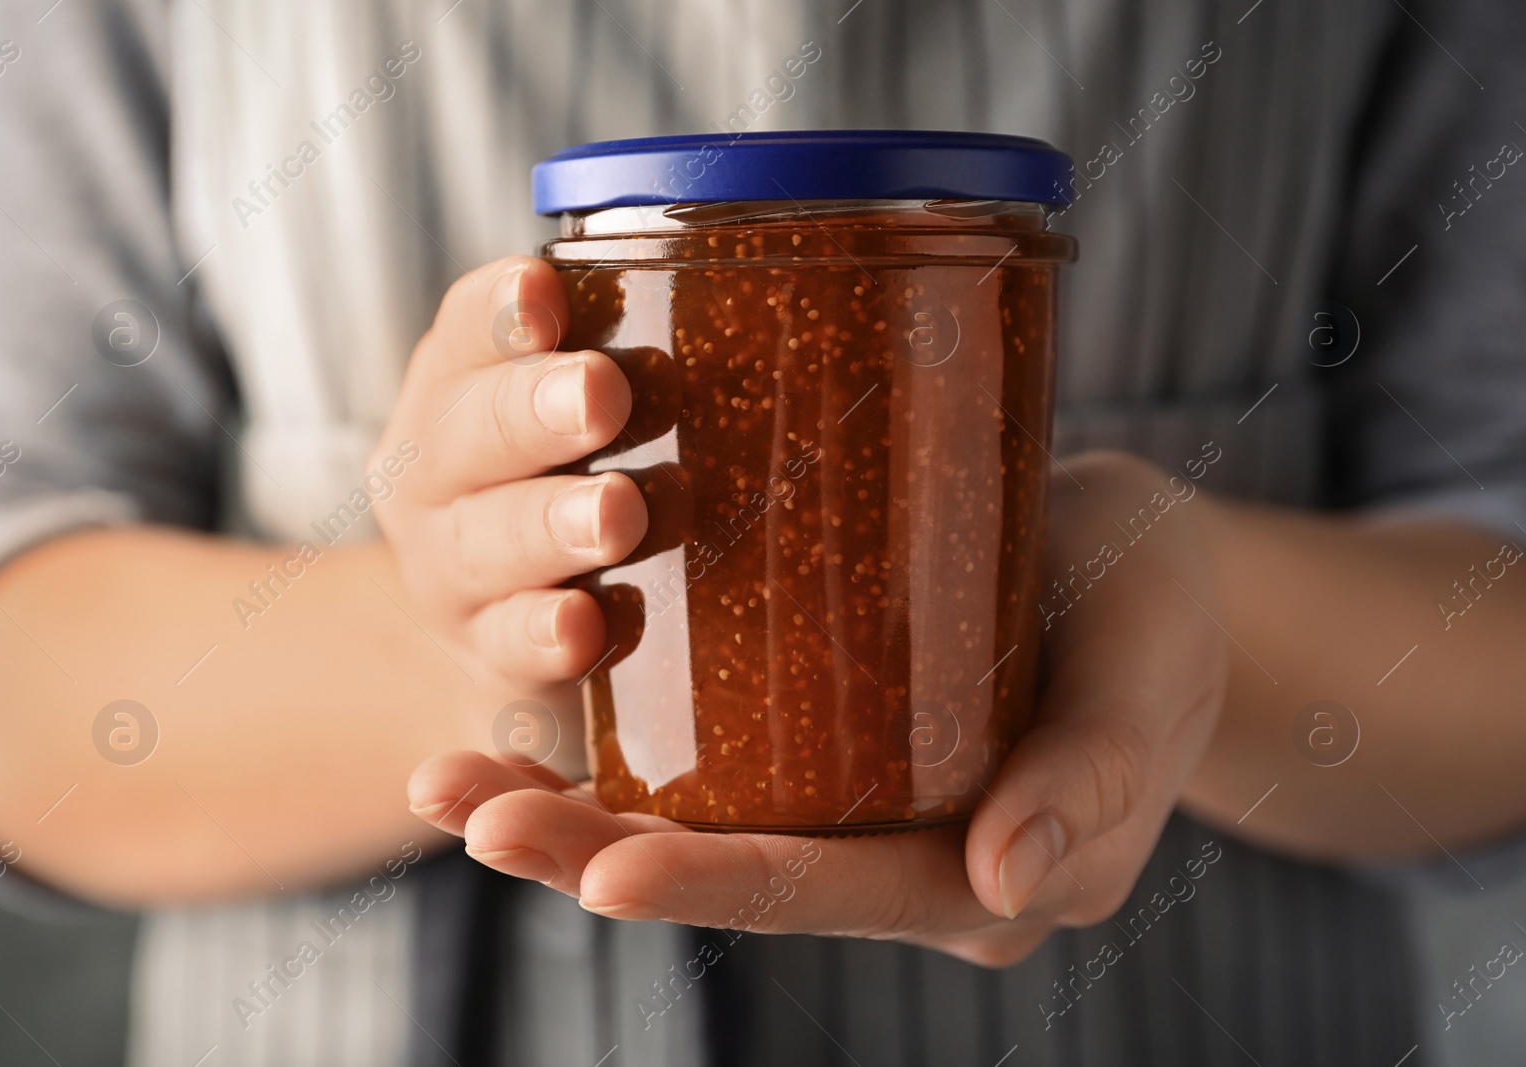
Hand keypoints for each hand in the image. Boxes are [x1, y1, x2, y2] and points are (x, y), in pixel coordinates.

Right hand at [371, 257, 647, 770]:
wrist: (500, 627)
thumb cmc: (563, 485)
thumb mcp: (582, 414)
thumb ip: (648, 359)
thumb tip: (814, 297)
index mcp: (464, 386)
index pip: (470, 330)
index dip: (503, 310)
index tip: (547, 294)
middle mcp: (442, 473)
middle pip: (471, 432)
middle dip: (535, 410)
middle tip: (603, 395)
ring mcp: (455, 572)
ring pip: (488, 542)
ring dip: (551, 523)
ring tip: (617, 512)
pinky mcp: (489, 656)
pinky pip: (509, 646)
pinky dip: (545, 635)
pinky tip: (585, 627)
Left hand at [408, 452, 1228, 966]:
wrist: (1141, 568)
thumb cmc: (1160, 618)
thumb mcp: (1148, 678)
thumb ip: (1093, 781)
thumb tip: (1009, 882)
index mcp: (976, 873)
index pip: (830, 892)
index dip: (714, 885)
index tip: (602, 870)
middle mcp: (894, 860)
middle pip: (733, 869)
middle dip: (592, 852)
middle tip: (470, 810)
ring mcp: (850, 808)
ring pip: (698, 824)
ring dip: (569, 807)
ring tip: (445, 779)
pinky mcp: (820, 743)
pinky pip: (710, 765)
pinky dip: (613, 751)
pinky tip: (519, 716)